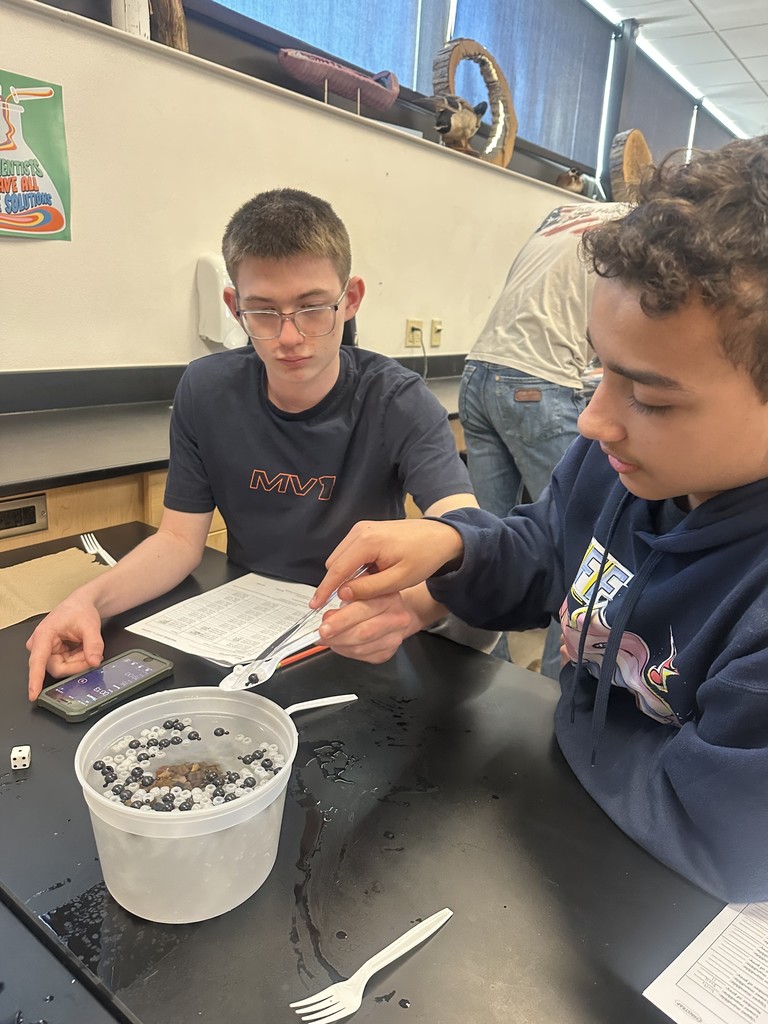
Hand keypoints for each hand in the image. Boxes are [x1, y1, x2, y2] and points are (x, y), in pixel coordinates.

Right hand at [26, 596, 103, 700]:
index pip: (38, 661)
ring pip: (64, 669)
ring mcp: (46, 652)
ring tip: (85, 646)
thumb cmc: (79, 610)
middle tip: (91, 653)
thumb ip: (94, 645)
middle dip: (78, 664)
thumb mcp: (90, 625)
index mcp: (44, 635)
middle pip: (58, 668)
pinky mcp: (52, 656)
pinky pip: (67, 666)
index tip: (33, 693)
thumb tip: (94, 662)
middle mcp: (40, 645)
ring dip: (79, 661)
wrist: (80, 605)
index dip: (35, 679)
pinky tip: (81, 648)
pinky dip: (78, 660)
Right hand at [312, 519, 463, 607]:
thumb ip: (369, 588)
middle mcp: (359, 531)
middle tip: (344, 604)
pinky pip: (349, 553)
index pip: (337, 569)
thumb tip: (342, 593)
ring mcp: (361, 529)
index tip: (314, 606)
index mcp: (366, 541)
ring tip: (364, 591)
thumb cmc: (424, 558)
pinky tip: (368, 578)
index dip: (324, 590)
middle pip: (334, 563)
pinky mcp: (365, 531)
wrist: (441, 536)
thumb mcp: (398, 580)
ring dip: (346, 576)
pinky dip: (353, 568)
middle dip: (335, 584)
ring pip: (340, 558)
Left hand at [318, 592, 419, 663]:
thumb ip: (343, 601)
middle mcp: (396, 618)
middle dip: (338, 634)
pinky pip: (362, 656)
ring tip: (328, 637)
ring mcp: (394, 637)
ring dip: (339, 644)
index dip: (342, 618)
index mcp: (389, 596)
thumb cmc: (373, 599)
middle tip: (322, 633)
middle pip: (363, 632)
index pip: (364, 609)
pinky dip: (345, 651)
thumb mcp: (358, 590)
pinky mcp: (388, 652)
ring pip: (361, 647)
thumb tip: (327, 616)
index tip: (325, 622)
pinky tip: (340, 643)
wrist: (393, 612)